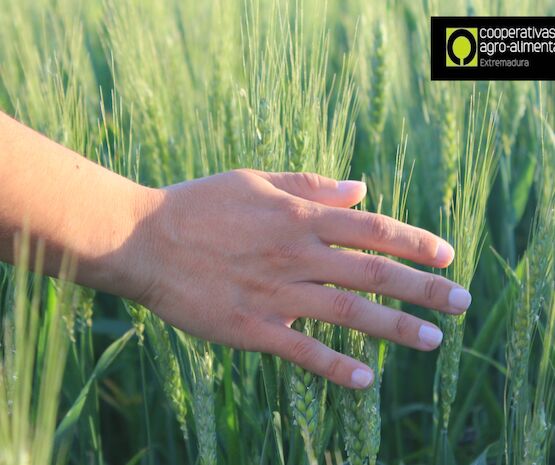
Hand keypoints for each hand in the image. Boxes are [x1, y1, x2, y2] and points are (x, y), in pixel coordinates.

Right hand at [121, 169, 470, 388]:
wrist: (144, 240)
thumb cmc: (200, 204)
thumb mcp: (256, 180)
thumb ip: (311, 185)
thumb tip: (361, 188)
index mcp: (299, 216)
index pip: (372, 228)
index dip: (415, 241)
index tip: (447, 254)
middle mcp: (296, 254)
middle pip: (374, 272)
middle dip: (424, 288)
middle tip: (463, 302)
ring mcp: (276, 293)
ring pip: (349, 312)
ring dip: (395, 328)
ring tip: (434, 341)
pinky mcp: (251, 328)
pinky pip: (303, 350)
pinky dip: (336, 366)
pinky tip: (365, 380)